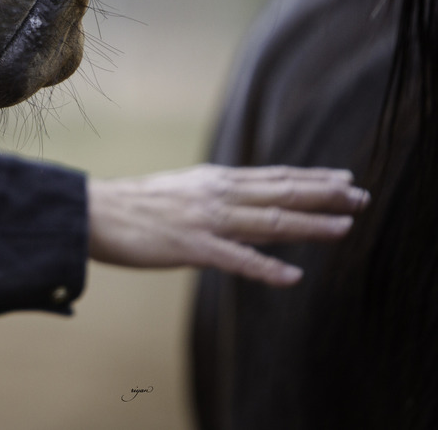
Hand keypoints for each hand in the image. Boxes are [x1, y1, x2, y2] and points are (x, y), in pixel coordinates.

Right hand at [85, 164, 369, 286]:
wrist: (92, 212)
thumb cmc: (131, 206)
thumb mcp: (180, 191)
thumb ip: (212, 196)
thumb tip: (240, 202)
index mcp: (213, 181)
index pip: (272, 177)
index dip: (311, 178)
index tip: (344, 177)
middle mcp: (216, 195)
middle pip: (280, 193)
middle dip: (324, 195)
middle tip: (361, 196)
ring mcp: (206, 221)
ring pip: (268, 222)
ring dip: (310, 225)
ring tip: (345, 227)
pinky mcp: (191, 247)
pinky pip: (236, 260)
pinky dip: (266, 268)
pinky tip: (292, 276)